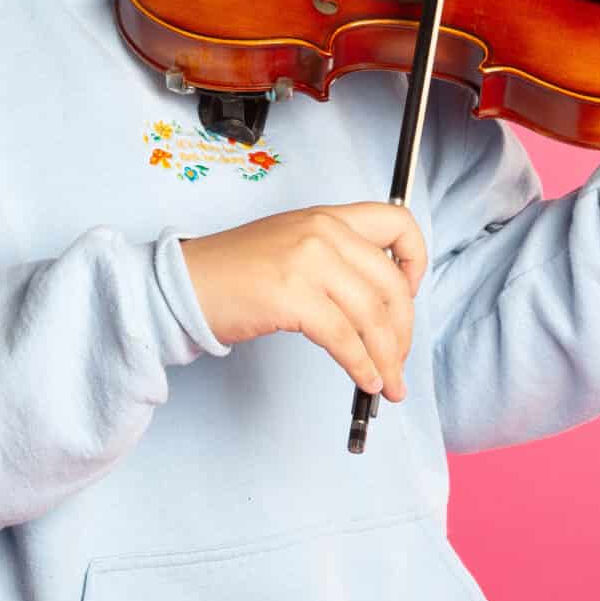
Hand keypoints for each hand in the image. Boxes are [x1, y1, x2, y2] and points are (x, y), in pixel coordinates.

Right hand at [179, 203, 429, 398]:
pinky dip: (362, 366)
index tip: (410, 294)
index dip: (416, 261)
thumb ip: (335, 257)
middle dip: (404, 330)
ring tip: (389, 383)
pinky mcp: (292, 297)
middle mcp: (322, 232)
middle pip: (391, 284)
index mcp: (325, 217)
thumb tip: (379, 301)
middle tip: (400, 359)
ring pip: (373, 316)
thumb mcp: (291, 244)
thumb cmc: (231, 273)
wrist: (183, 284)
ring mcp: (307, 261)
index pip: (397, 222)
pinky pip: (345, 339)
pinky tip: (365, 380)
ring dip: (388, 358)